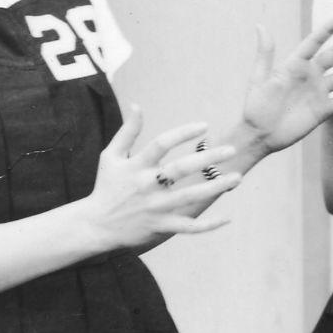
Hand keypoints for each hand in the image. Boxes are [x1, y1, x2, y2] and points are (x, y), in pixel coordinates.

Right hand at [85, 108, 239, 247]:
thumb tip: (136, 104)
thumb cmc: (106, 186)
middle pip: (180, 169)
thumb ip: (127, 131)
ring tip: (237, 178)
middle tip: (231, 150)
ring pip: (190, 197)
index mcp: (136, 166)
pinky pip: (188, 227)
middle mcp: (147, 185)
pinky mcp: (160, 227)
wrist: (95, 225)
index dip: (183, 133)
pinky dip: (208, 225)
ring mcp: (155, 207)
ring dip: (215, 187)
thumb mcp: (110, 156)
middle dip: (207, 158)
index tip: (205, 126)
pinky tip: (227, 218)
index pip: (162, 143)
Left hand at [234, 17, 332, 156]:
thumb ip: (265, 54)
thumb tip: (260, 25)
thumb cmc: (256, 107)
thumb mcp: (259, 79)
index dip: (330, 28)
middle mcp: (310, 75)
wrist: (260, 136)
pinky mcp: (324, 110)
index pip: (316, 41)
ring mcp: (319, 92)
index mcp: (296, 64)